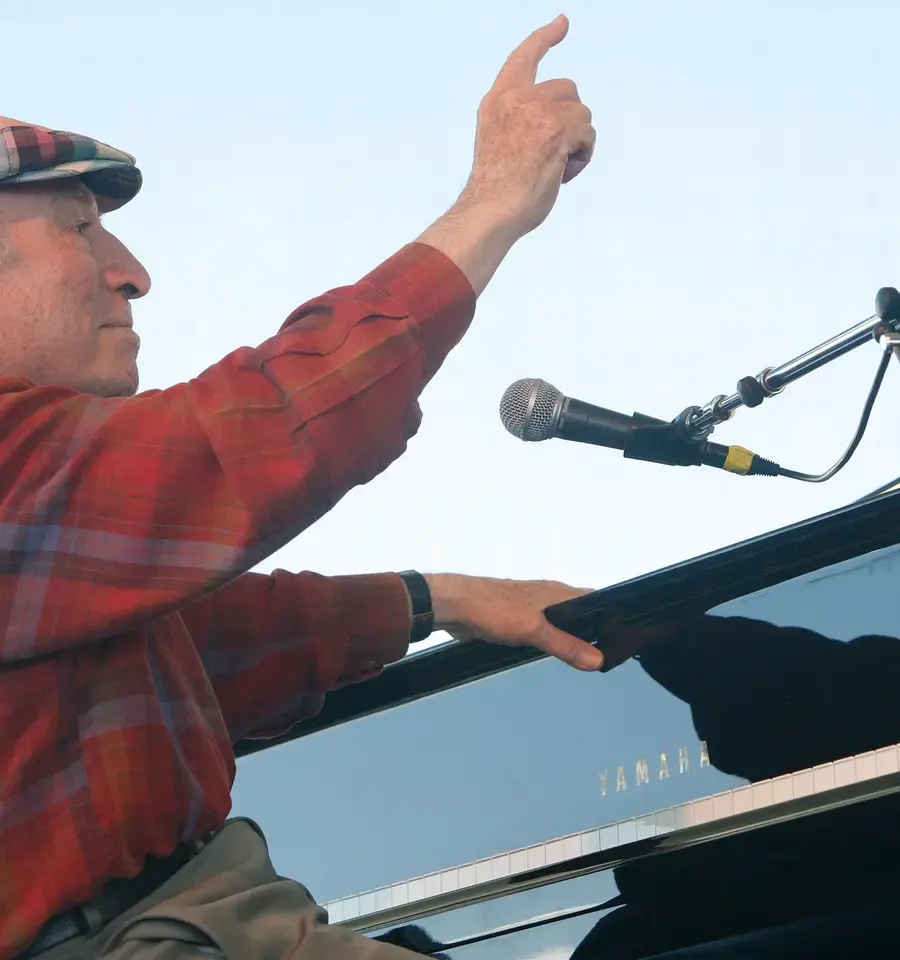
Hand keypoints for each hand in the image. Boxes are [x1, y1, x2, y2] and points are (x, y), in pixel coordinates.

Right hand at [416, 15, 594, 294]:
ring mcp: (536, 111)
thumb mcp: (500, 143)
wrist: (490, 212)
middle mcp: (515, 98)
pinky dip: (583, 157)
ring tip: (555, 168)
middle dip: (571, 120)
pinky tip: (563, 175)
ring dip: (577, 143)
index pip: (524, 57)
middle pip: (568, 89)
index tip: (562, 23)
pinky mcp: (556, 128)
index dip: (545, 38)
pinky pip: (588, 135)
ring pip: (581, 113)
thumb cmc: (496, 192)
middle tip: (554, 155)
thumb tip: (562, 125)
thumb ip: (521, 122)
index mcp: (497, 100)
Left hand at [424, 573, 603, 670]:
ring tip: (585, 662)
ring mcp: (532, 608)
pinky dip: (551, 643)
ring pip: (560, 624)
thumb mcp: (534, 630)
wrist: (455, 606)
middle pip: (579, 614)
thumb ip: (565, 645)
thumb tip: (598, 660)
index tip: (622, 639)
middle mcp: (549, 597)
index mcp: (557, 592)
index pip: (594, 600)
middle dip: (591, 633)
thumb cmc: (494, 609)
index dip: (610, 616)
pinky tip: (554, 657)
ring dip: (570, 640)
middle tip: (606, 658)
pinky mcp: (517, 620)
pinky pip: (543, 632)